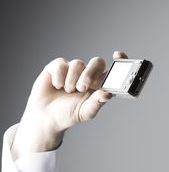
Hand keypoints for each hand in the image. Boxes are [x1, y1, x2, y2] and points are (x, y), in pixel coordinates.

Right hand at [11, 51, 127, 158]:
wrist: (46, 116)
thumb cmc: (69, 114)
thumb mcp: (85, 112)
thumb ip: (97, 103)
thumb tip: (108, 94)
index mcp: (100, 85)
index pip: (113, 70)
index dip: (119, 60)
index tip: (118, 55)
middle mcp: (89, 75)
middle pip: (97, 62)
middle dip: (90, 73)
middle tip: (81, 88)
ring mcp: (73, 70)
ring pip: (78, 63)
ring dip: (72, 78)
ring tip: (68, 91)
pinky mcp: (57, 67)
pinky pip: (61, 64)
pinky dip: (59, 76)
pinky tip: (57, 86)